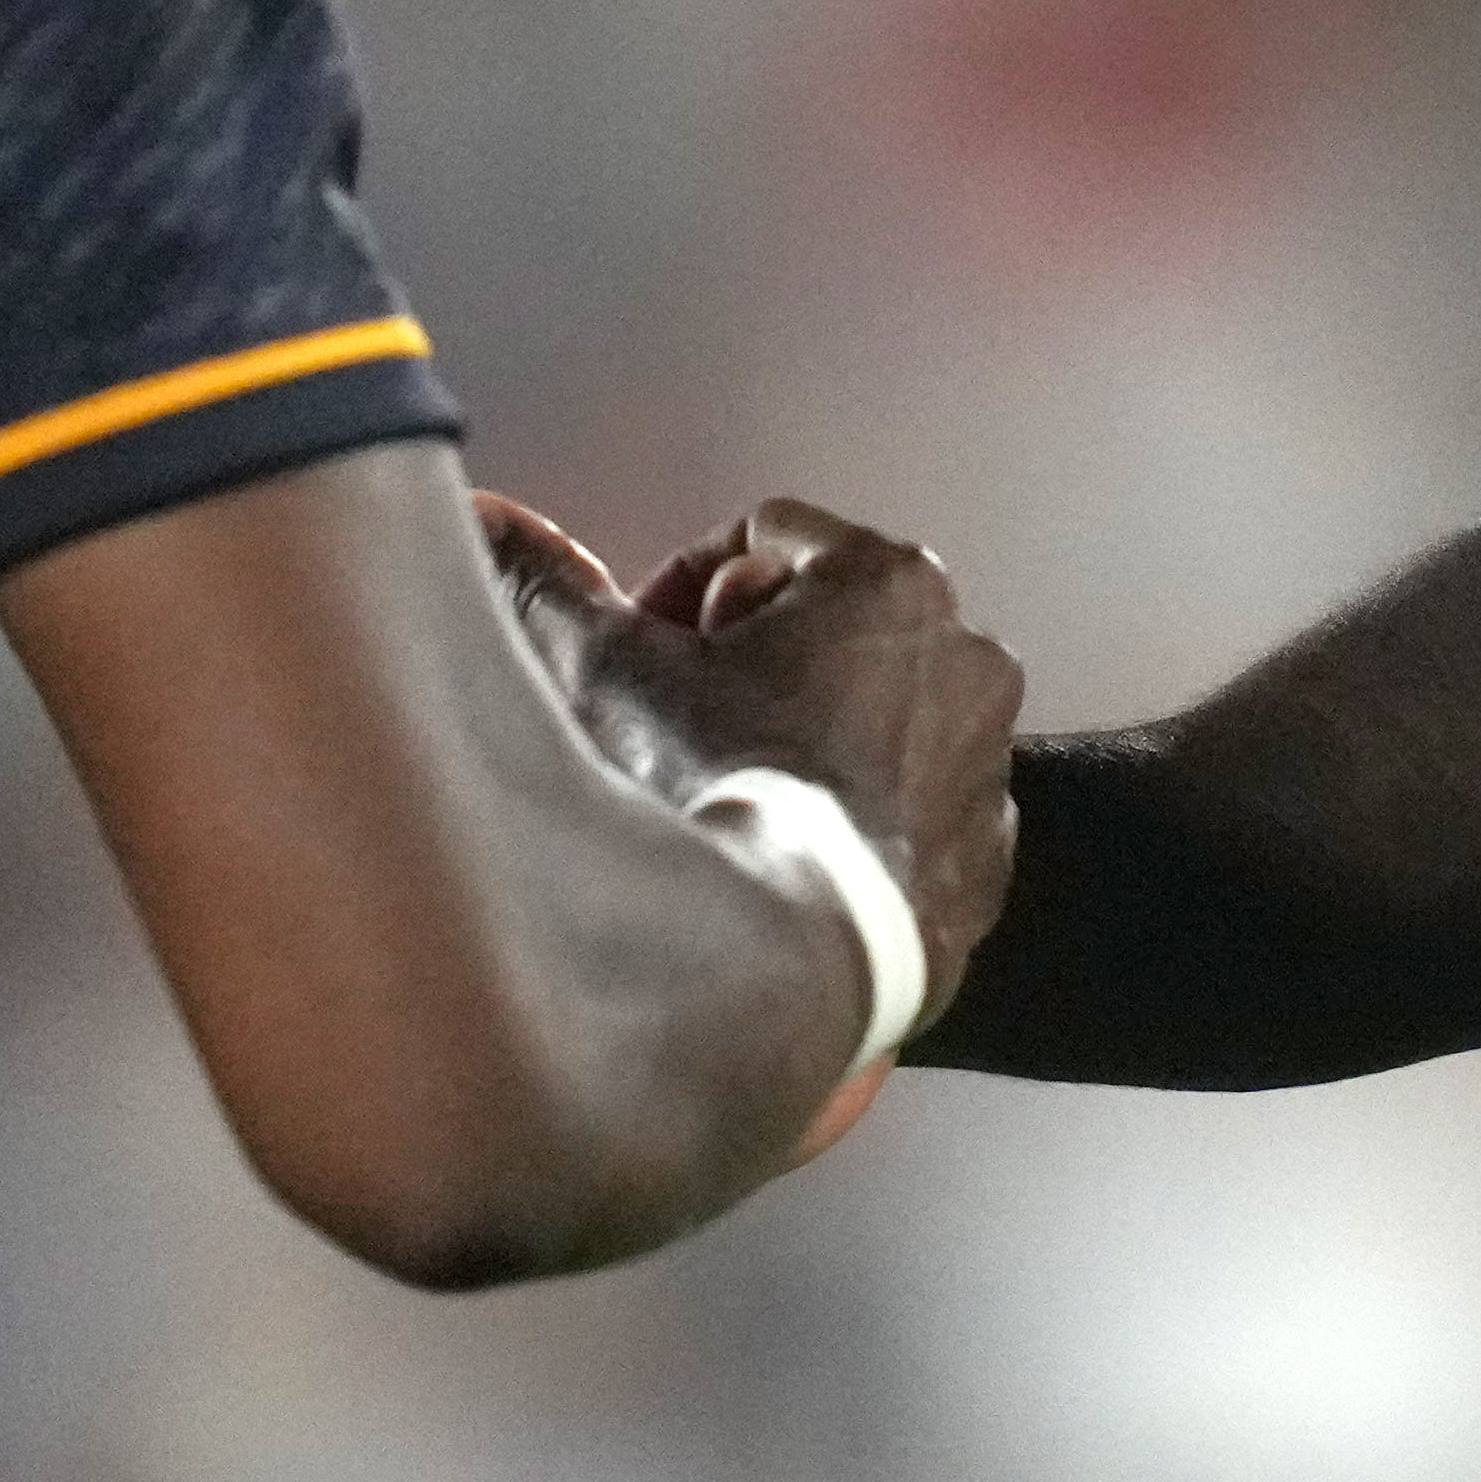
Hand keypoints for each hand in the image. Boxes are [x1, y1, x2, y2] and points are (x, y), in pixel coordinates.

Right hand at [579, 496, 1022, 1012]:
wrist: (779, 959)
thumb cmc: (713, 795)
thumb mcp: (610, 669)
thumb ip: (550, 583)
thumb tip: (492, 522)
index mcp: (892, 582)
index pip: (768, 537)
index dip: (687, 586)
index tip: (653, 645)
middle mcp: (966, 656)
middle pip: (828, 623)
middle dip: (750, 658)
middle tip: (684, 720)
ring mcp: (988, 762)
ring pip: (873, 715)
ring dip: (807, 733)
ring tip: (731, 790)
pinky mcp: (986, 856)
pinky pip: (908, 806)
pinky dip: (854, 815)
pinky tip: (787, 852)